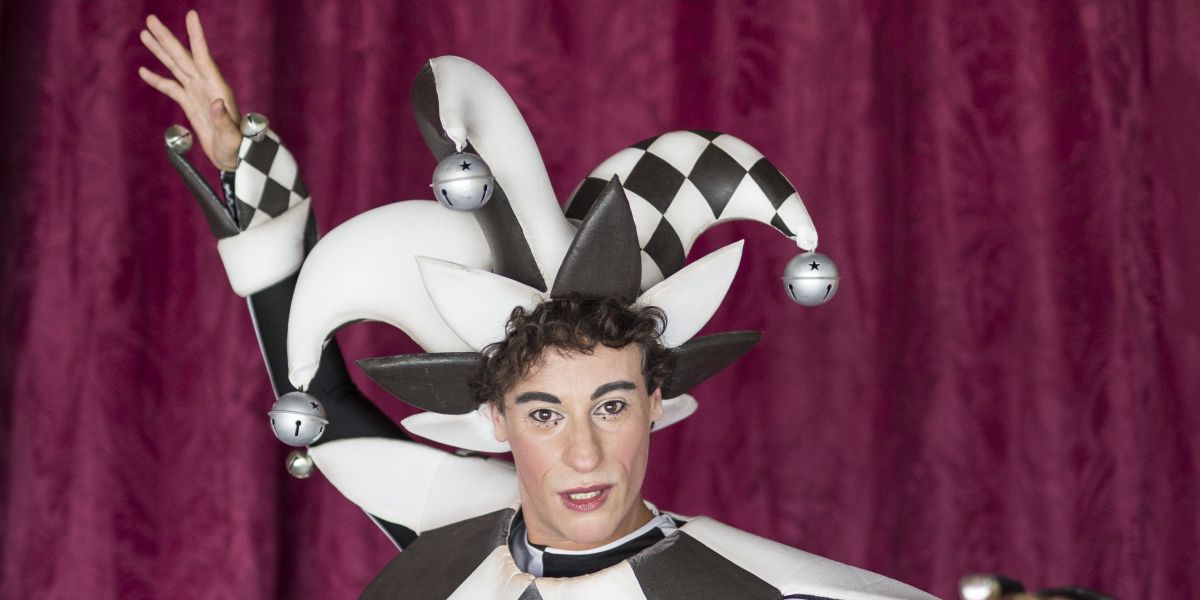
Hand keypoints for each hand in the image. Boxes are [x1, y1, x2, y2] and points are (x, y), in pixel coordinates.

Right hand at [139, 10, 241, 170]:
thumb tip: (216, 104)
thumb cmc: (236, 148)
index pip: (203, 56)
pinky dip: (157, 79)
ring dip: (160, 51)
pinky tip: (143, 70)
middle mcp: (206, 86)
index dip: (196, 36)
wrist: (234, 159)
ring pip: (175, 67)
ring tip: (145, 33)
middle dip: (167, 38)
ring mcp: (197, 93)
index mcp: (217, 88)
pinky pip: (170, 88)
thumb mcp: (231, 136)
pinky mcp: (190, 104)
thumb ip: (224, 120)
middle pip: (183, 57)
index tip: (191, 15)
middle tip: (151, 19)